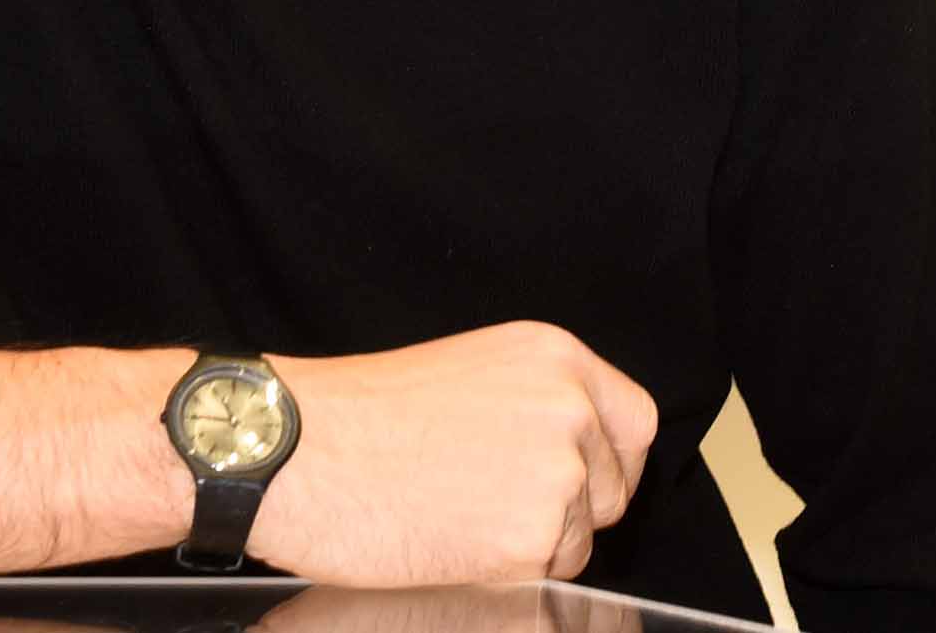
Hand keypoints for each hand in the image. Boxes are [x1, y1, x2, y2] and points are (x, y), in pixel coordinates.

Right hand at [248, 323, 658, 588]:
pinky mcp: (531, 538)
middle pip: (613, 489)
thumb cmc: (362, 416)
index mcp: (556, 358)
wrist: (300, 452)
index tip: (586, 482)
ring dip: (530, 546)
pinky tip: (450, 542)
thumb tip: (574, 452)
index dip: (611, 462)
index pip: (636, 423)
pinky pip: (544, 576)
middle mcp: (570, 409)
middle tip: (496, 508)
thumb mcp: (472, 373)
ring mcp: (557, 475)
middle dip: (569, 511)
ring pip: (577, 540)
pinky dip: (504, 575)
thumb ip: (535, 403)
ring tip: (456, 518)